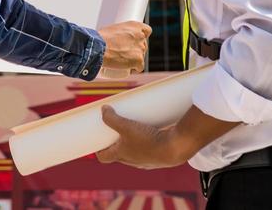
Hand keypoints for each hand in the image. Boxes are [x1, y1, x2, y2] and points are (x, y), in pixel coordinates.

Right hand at [96, 21, 149, 75]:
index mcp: (134, 26)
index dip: (142, 36)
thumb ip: (120, 33)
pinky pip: (139, 67)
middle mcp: (140, 36)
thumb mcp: (112, 29)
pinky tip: (126, 68)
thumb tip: (117, 38)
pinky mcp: (139, 61)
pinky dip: (133, 69)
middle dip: (136, 49)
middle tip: (124, 52)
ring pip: (141, 57)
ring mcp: (141, 49)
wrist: (98, 49)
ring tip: (122, 60)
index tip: (136, 40)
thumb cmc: (100, 39)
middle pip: (144, 45)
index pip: (147, 30)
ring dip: (134, 59)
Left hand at [97, 104, 238, 168]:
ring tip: (132, 127)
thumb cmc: (148, 140)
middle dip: (115, 142)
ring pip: (133, 152)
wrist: (174, 148)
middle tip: (114, 129)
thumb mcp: (126, 125)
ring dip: (131, 142)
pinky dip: (145, 142)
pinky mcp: (157, 157)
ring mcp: (145, 161)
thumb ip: (112, 118)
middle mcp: (132, 161)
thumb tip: (103, 110)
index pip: (103, 158)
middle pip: (118, 154)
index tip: (97, 141)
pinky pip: (147, 150)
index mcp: (121, 156)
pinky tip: (148, 131)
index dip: (98, 150)